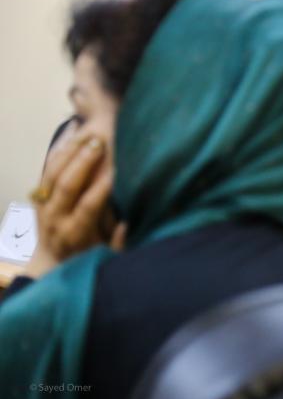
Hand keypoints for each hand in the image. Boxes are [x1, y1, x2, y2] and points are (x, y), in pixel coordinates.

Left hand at [25, 128, 115, 277]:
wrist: (52, 263)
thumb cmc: (89, 258)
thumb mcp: (107, 257)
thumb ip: (119, 243)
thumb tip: (128, 222)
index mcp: (73, 234)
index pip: (88, 206)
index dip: (102, 187)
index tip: (118, 170)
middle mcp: (55, 218)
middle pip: (66, 185)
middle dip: (84, 162)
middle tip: (100, 143)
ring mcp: (43, 205)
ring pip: (53, 173)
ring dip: (70, 153)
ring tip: (88, 135)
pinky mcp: (38, 195)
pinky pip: (46, 170)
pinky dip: (60, 153)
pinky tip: (73, 136)